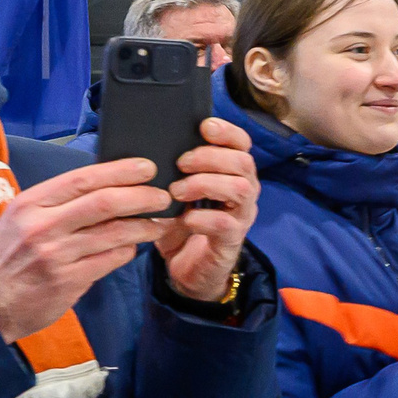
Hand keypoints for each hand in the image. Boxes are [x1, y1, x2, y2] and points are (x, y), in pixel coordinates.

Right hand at [0, 157, 172, 341]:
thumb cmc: (9, 255)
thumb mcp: (22, 217)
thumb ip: (58, 202)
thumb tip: (106, 185)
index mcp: (32, 203)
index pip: (83, 179)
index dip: (120, 171)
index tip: (147, 168)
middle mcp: (43, 226)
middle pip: (104, 203)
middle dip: (141, 197)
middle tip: (164, 196)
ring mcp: (56, 255)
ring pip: (114, 233)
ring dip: (144, 226)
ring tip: (160, 222)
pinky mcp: (68, 281)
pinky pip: (110, 260)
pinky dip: (127, 251)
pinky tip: (134, 247)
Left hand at [152, 117, 259, 301]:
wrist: (188, 270)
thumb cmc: (183, 225)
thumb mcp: (178, 192)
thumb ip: (175, 171)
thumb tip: (152, 143)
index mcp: (233, 174)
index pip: (242, 144)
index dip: (227, 132)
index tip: (204, 126)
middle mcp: (245, 192)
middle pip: (243, 162)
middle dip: (210, 157)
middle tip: (181, 163)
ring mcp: (241, 217)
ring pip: (241, 189)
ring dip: (206, 184)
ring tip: (178, 191)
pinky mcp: (232, 241)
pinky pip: (225, 224)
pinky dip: (202, 218)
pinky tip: (185, 220)